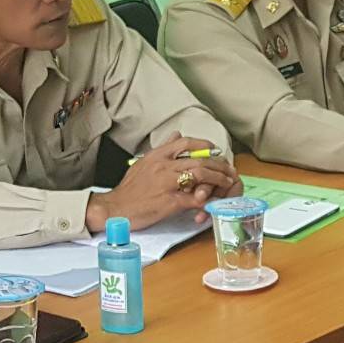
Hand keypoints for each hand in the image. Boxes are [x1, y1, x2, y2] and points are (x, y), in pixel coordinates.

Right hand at [90, 136, 239, 231]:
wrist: (115, 208)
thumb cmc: (129, 189)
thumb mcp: (143, 162)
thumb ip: (162, 149)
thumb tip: (176, 134)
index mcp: (157, 156)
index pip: (186, 142)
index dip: (205, 145)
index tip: (215, 151)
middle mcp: (164, 166)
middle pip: (199, 160)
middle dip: (218, 165)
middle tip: (229, 169)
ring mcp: (168, 183)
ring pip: (201, 176)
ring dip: (218, 179)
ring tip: (227, 182)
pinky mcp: (170, 201)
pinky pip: (196, 199)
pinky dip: (208, 200)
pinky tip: (215, 201)